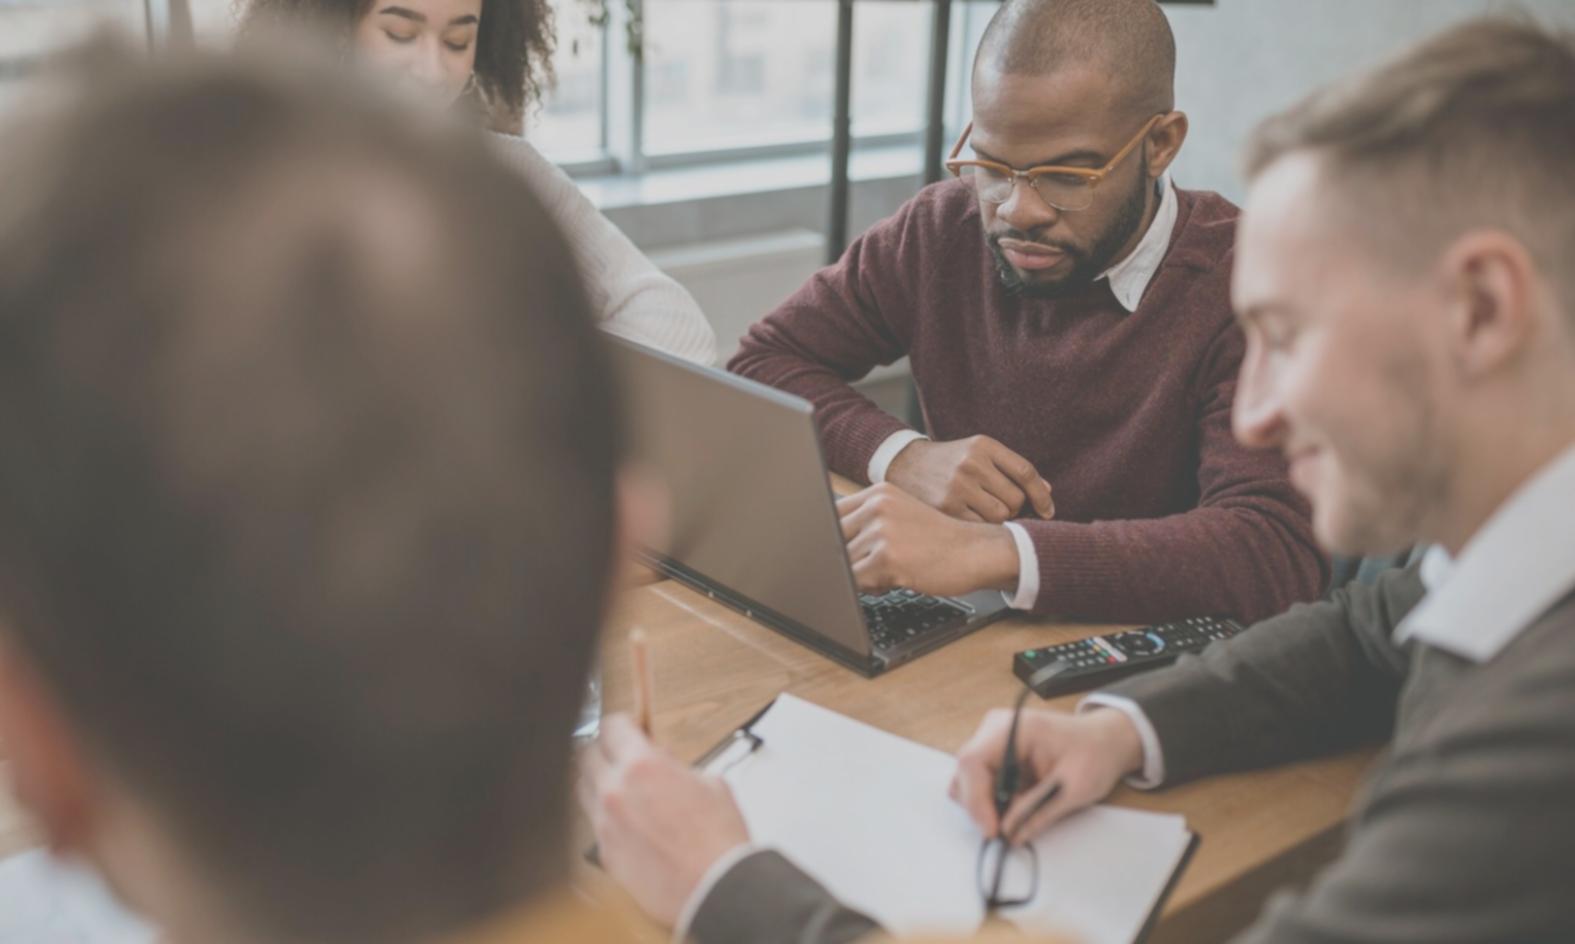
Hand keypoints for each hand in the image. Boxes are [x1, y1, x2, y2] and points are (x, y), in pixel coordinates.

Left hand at [579, 714, 750, 926]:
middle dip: (605, 751)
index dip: (622, 724)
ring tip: (623, 789)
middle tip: (622, 755)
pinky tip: (629, 823)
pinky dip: (607, 818)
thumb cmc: (719, 840)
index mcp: (641, 767)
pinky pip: (595, 825)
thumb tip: (661, 761)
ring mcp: (605, 825)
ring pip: (584, 790)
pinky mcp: (605, 854)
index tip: (628, 728)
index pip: (611, 727)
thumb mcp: (708, 782)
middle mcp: (615, 793)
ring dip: (599, 782)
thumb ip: (675, 766)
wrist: (715, 888)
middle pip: (587, 756)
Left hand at [838, 483, 1019, 596]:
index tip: (826, 547)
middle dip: (844, 558)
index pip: (831, 512)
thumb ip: (866, 519)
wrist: (975, 551)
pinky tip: (894, 580)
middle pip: (832, 538)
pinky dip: (869, 587)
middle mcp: (878, 507)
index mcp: (879, 493)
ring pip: (843, 562)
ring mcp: (882, 531)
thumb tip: (824, 536)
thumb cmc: (939, 540)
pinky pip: (855, 581)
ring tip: (889, 571)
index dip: (826, 534)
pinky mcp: (886, 558)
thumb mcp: (901, 515)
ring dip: (859, 575)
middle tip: (871, 565)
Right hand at [885, 436, 1053, 523]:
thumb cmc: (948, 462)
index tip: (1048, 511)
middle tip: (999, 505)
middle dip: (1015, 507)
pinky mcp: (946, 506)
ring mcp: (958, 485)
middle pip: (1016, 498)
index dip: (1042, 495)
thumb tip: (1048, 491)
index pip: (1026, 472)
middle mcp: (972, 463)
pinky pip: (980, 526)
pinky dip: (982, 527)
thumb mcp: (978, 453)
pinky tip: (972, 519)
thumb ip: (1011, 469)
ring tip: (983, 511)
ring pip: (1001, 515)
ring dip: (999, 519)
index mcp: (984, 446)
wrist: (904, 464)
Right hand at [948, 707, 1143, 843]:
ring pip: (966, 781)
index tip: (993, 830)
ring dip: (987, 806)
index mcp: (1015, 728)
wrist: (1103, 743)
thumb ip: (1039, 810)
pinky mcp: (994, 756)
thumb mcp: (1075, 787)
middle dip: (982, 807)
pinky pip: (979, 785)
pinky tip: (1017, 805)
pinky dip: (993, 803)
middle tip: (1008, 830)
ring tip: (1019, 813)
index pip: (973, 761)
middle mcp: (996, 730)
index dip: (976, 799)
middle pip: (965, 773)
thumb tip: (1010, 833)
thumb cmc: (1094, 755)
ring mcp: (992, 742)